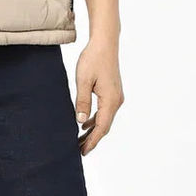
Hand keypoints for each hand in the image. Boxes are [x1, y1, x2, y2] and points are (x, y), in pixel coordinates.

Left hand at [74, 38, 123, 154]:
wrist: (105, 43)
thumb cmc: (93, 59)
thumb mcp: (83, 81)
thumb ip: (82, 102)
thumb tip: (80, 121)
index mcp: (110, 100)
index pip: (101, 127)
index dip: (92, 141)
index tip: (83, 152)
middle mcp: (116, 101)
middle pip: (105, 126)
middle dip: (92, 139)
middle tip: (79, 151)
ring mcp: (116, 97)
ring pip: (105, 119)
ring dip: (93, 130)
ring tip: (80, 140)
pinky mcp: (113, 92)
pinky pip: (105, 111)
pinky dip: (96, 120)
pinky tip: (85, 124)